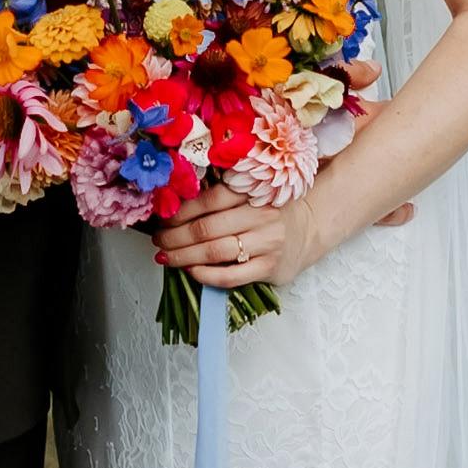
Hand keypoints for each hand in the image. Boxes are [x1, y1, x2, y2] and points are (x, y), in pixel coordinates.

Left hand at [152, 179, 339, 292]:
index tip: (162, 220)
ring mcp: (267, 242)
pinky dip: (204, 275)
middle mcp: (260, 215)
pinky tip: (191, 271)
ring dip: (183, 256)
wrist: (309, 230)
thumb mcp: (251, 192)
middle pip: (206, 228)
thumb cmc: (270, 211)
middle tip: (158, 240)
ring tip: (166, 256)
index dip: (179, 212)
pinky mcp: (269, 268)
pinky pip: (229, 276)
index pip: (208, 200)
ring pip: (214, 252)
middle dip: (174, 237)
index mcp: (252, 191)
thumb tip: (174, 207)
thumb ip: (221, 196)